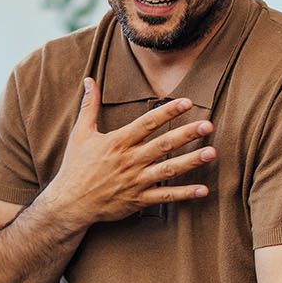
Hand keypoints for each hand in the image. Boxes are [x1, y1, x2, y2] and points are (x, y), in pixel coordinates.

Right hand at [43, 78, 217, 229]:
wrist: (69, 203)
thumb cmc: (76, 166)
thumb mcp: (80, 133)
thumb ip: (89, 105)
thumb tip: (89, 79)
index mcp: (118, 142)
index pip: (147, 123)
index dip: (167, 112)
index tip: (187, 102)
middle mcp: (129, 161)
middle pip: (163, 145)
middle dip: (186, 134)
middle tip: (208, 125)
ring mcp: (135, 181)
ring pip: (168, 170)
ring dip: (191, 162)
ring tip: (212, 153)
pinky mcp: (138, 200)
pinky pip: (164, 197)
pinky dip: (184, 194)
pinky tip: (203, 190)